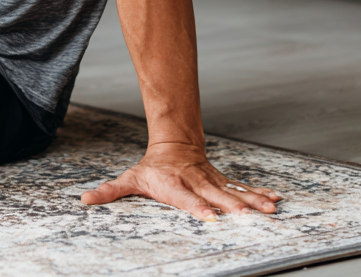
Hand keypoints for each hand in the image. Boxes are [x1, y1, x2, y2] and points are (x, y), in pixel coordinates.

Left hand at [80, 141, 282, 220]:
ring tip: (269, 209)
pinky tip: (275, 200)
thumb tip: (85, 200)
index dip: (196, 207)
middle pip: (214, 195)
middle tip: (245, 216)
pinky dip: (259, 193)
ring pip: (233, 190)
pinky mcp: (223, 182)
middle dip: (230, 206)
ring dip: (251, 200)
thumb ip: (110, 192)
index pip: (185, 198)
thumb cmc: (151, 168)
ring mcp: (211, 182)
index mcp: (174, 185)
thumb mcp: (130, 177)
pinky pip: (243, 187)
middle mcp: (195, 182)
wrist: (174, 143)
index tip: (209, 217)